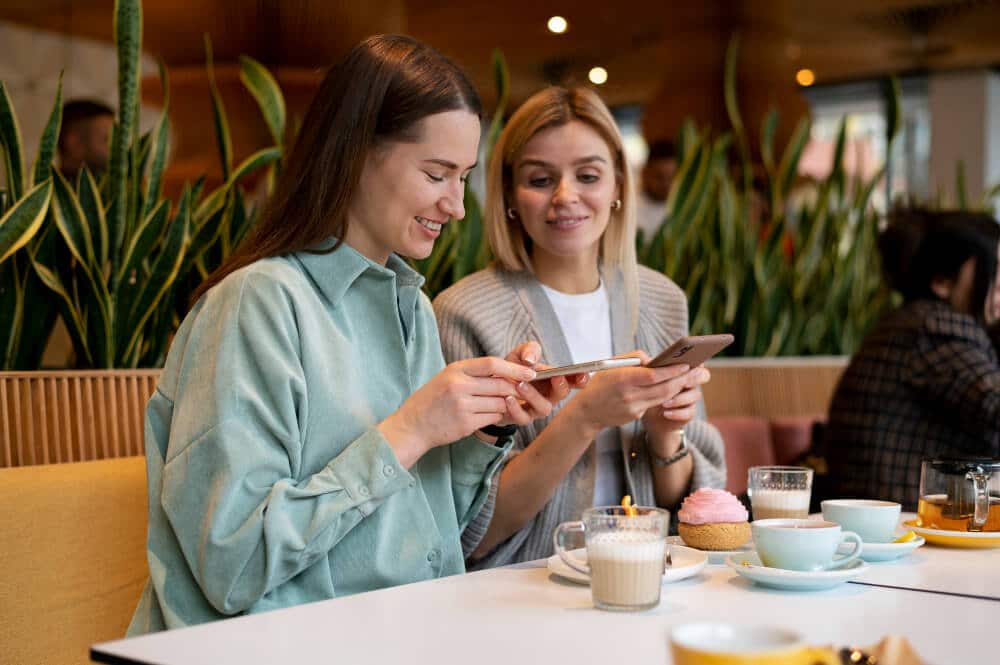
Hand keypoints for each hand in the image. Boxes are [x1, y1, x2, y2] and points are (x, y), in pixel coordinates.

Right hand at [378, 357, 535, 464]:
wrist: (413, 425)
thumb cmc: (433, 399)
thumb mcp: (448, 377)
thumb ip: (473, 374)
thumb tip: (508, 372)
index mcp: (456, 370)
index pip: (492, 363)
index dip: (515, 368)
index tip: (530, 373)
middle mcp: (459, 386)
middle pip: (500, 384)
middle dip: (517, 388)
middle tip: (526, 391)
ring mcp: (462, 405)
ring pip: (500, 403)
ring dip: (507, 404)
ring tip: (505, 403)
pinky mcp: (466, 423)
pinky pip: (493, 418)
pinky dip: (498, 416)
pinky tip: (493, 415)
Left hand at [495, 341, 583, 425]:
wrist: (491, 385)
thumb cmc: (511, 369)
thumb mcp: (519, 354)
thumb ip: (529, 350)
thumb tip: (530, 359)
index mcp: (553, 379)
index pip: (574, 381)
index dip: (582, 379)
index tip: (583, 373)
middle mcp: (548, 396)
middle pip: (562, 395)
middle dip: (562, 387)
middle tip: (556, 377)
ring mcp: (536, 409)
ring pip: (544, 408)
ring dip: (534, 396)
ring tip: (521, 384)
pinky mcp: (521, 418)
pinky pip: (523, 418)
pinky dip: (516, 408)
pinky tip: (508, 398)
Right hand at [562, 351, 692, 435]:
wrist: (587, 412)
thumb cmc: (600, 384)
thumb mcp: (611, 365)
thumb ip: (634, 359)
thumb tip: (655, 360)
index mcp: (622, 379)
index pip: (654, 375)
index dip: (672, 371)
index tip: (685, 364)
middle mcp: (629, 395)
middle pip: (664, 388)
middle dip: (682, 380)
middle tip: (695, 372)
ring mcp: (633, 408)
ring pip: (663, 398)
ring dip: (677, 387)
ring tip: (688, 378)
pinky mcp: (635, 416)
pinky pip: (653, 403)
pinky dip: (664, 395)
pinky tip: (672, 388)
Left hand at [642, 364, 710, 444]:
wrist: (648, 409)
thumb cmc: (649, 387)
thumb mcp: (649, 377)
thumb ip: (654, 368)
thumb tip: (650, 363)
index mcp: (684, 369)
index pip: (697, 361)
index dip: (696, 363)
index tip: (687, 365)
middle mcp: (691, 381)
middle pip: (703, 375)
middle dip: (694, 378)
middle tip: (684, 382)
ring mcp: (691, 397)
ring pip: (695, 395)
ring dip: (680, 399)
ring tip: (664, 403)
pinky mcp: (688, 412)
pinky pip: (689, 412)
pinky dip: (678, 413)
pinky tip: (666, 413)